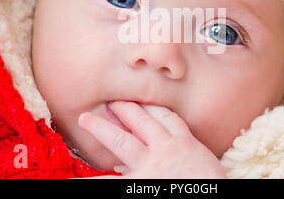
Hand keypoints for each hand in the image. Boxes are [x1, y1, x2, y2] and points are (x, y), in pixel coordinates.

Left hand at [77, 101, 225, 178]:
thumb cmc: (211, 184)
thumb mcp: (205, 162)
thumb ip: (188, 151)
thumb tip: (177, 146)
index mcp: (184, 144)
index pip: (166, 118)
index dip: (151, 107)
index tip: (139, 98)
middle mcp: (165, 150)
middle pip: (141, 123)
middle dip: (125, 109)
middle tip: (110, 100)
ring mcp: (149, 167)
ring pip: (123, 141)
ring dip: (103, 128)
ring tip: (85, 119)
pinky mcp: (139, 185)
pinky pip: (111, 181)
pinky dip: (91, 180)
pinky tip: (72, 179)